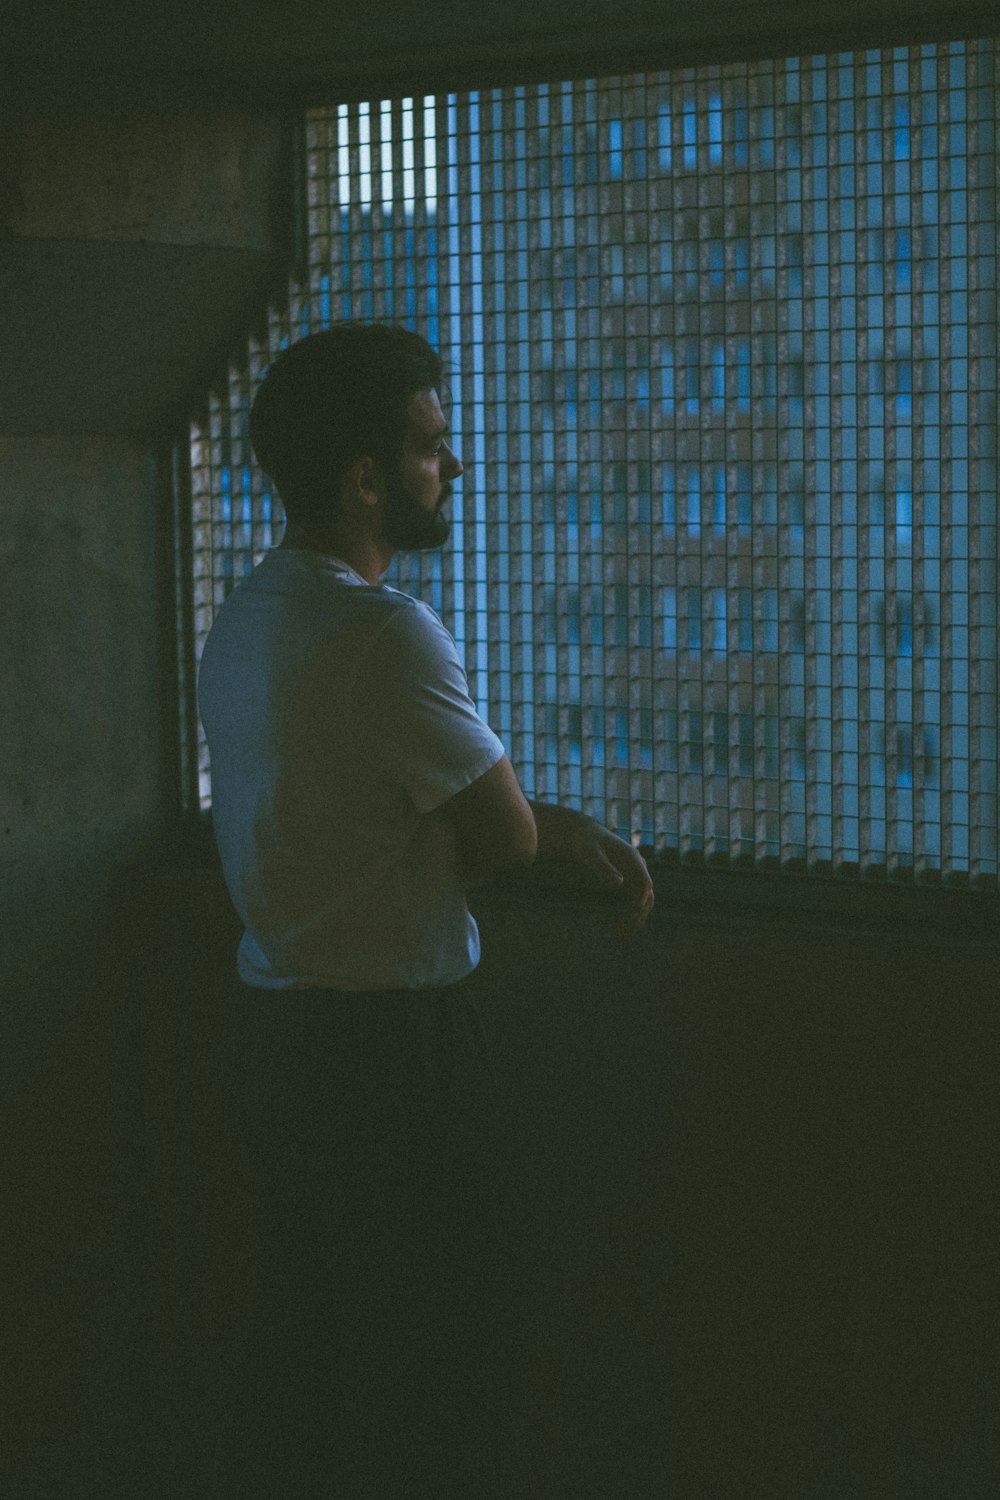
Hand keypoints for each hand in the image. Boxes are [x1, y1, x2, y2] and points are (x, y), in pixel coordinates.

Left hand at [567, 820, 655, 940]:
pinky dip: (630, 914)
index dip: (640, 899)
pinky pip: (635, 900)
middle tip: (623, 931)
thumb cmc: (585, 842)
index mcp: (632, 858)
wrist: (584, 835)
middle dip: (638, 914)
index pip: (644, 882)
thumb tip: (619, 884)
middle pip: (647, 894)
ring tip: (621, 935)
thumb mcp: (590, 853)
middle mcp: (638, 866)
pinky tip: (619, 927)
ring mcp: (635, 873)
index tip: (632, 914)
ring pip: (643, 901)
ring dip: (636, 918)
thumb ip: (603, 867)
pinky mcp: (629, 879)